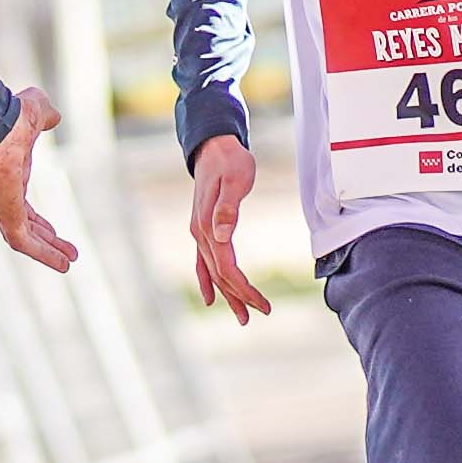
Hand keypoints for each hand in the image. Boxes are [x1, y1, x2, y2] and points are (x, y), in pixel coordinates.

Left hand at [0, 88, 82, 273]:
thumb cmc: (11, 116)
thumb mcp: (37, 114)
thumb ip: (46, 117)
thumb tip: (53, 116)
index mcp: (10, 179)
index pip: (23, 209)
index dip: (40, 223)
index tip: (55, 233)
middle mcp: (4, 196)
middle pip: (25, 228)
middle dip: (47, 243)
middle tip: (68, 256)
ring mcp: (2, 206)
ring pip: (24, 240)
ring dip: (46, 253)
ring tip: (67, 265)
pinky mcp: (5, 213)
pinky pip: (22, 242)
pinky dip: (41, 254)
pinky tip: (61, 264)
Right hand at [183, 132, 271, 323]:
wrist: (214, 147)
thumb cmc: (230, 161)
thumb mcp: (235, 179)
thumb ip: (227, 207)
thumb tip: (222, 236)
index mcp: (208, 225)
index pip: (226, 267)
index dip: (243, 288)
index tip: (263, 304)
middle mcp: (200, 233)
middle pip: (220, 275)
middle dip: (240, 297)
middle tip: (262, 312)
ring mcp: (199, 233)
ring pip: (212, 272)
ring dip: (227, 294)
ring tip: (243, 315)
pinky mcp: (202, 229)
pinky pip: (202, 263)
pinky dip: (206, 281)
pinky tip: (211, 297)